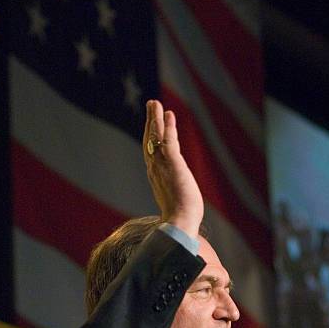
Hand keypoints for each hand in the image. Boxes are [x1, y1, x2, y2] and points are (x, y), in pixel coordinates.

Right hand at [143, 100, 203, 237]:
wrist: (178, 224)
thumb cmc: (179, 222)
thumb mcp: (174, 206)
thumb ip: (172, 201)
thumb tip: (175, 214)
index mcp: (156, 179)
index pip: (152, 154)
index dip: (151, 138)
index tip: (153, 126)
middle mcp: (155, 170)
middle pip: (150, 141)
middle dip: (150, 122)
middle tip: (151, 105)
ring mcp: (162, 166)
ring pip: (156, 137)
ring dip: (155, 119)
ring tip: (155, 103)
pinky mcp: (173, 164)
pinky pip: (168, 140)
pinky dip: (168, 127)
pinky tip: (169, 114)